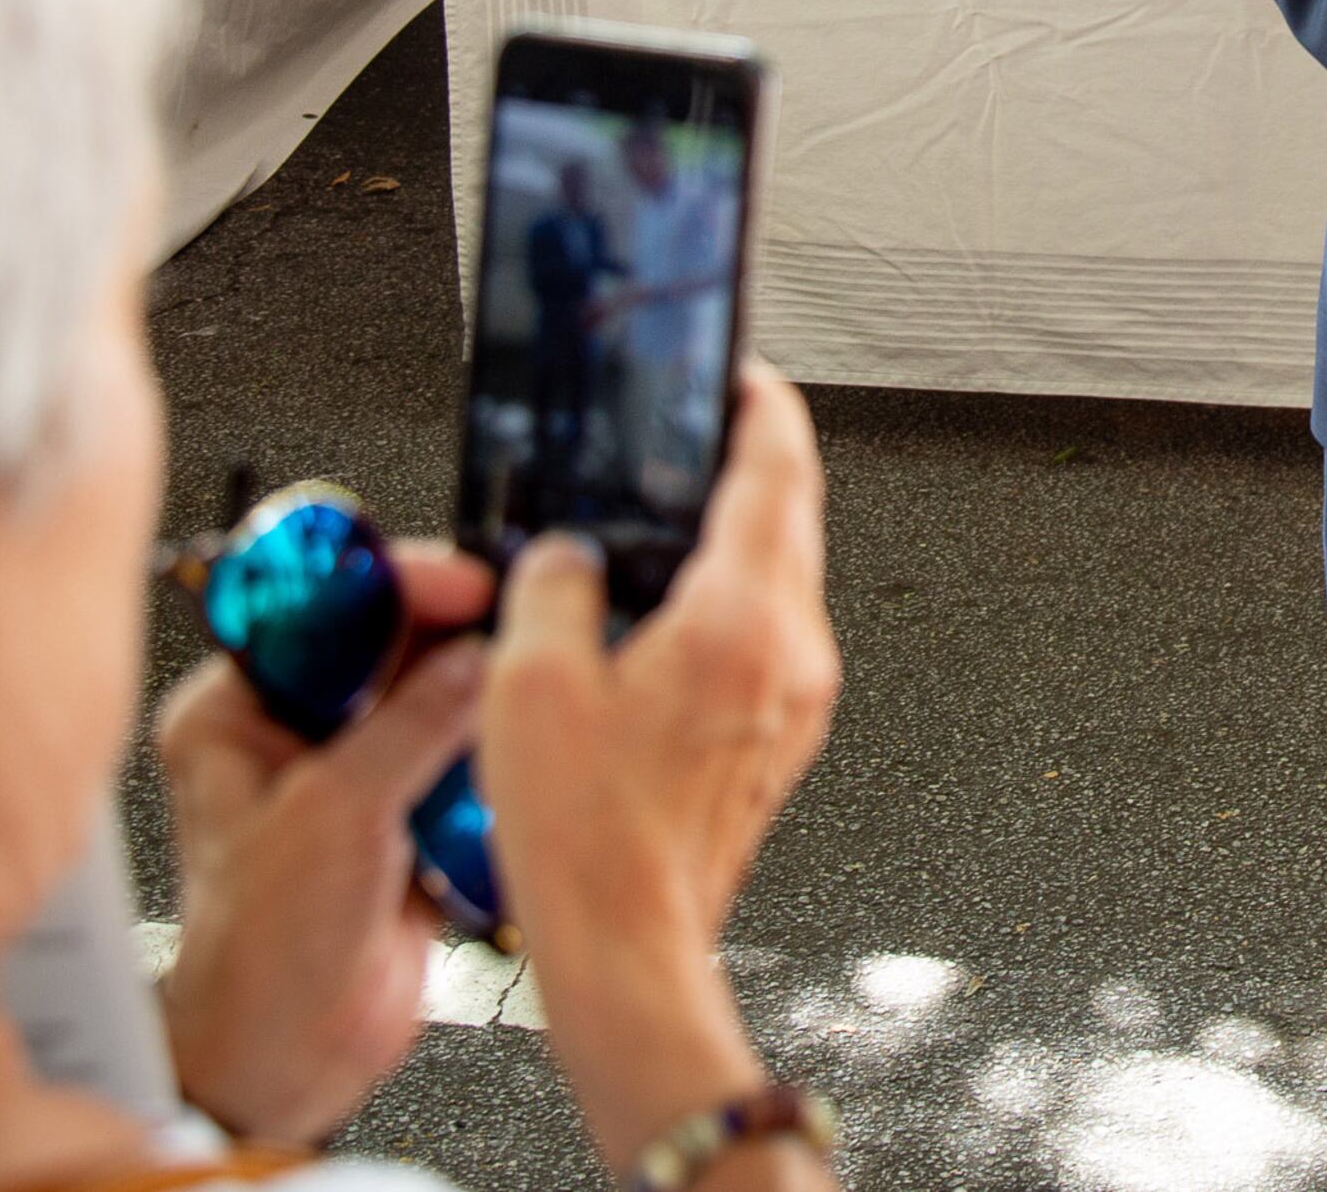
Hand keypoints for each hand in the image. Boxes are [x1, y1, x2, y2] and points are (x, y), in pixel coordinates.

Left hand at [156, 538, 499, 1145]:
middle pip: (386, 644)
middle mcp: (292, 731)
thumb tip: (479, 658)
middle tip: (510, 626)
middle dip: (449, 637)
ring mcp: (352, 771)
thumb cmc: (256, 956)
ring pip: (432, 697)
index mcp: (236, 711)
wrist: (287, 1058)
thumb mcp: (334, 814)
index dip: (390, 584)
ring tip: (525, 687)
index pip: (319, 606)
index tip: (456, 582)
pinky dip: (494, 753)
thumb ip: (412, 724)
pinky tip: (521, 750)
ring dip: (478, 696)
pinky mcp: (405, 814)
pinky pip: (461, 756)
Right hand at [480, 363, 842, 1172]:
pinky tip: (665, 613)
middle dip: (746, 462)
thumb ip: (554, 584)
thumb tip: (569, 553)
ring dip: (735, 535)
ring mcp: (796, 702)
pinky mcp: (780, 741)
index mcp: (743, 619)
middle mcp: (791, 654)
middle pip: (790, 516)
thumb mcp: (530, 680)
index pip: (777, 466)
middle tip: (694, 432)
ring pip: (781, 577)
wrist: (629, 953)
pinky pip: (767, 635)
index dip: (757, 404)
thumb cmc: (589, 842)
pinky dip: (728, 599)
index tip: (735, 374)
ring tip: (665, 520)